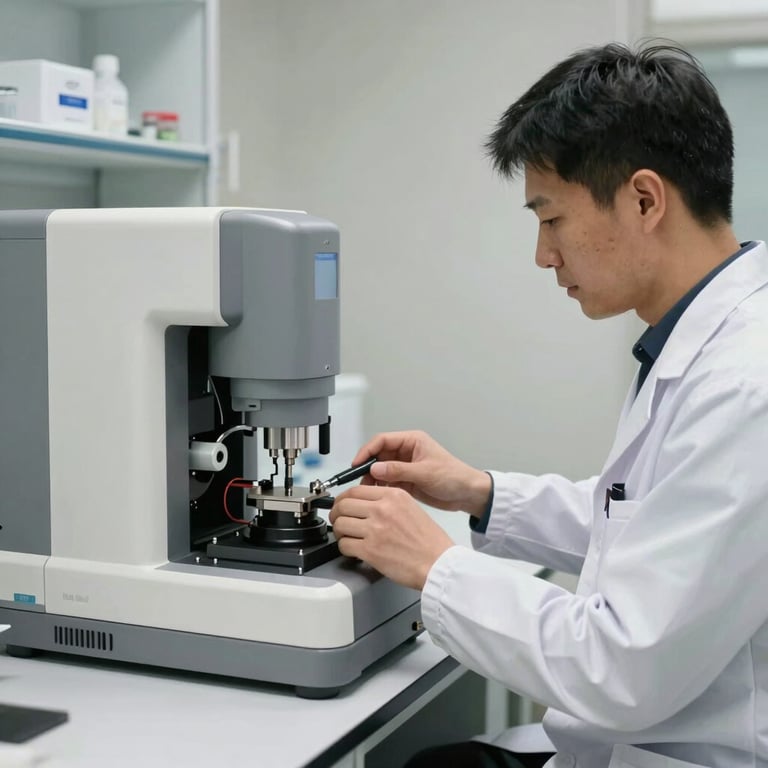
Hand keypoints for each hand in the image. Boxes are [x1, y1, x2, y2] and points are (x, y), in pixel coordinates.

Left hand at [329, 485, 453, 589]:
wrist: (438, 563)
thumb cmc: (429, 541)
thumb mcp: (411, 507)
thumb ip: (387, 502)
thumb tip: (364, 504)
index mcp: (393, 495)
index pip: (355, 490)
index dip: (343, 499)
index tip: (342, 505)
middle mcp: (382, 509)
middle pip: (343, 505)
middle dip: (336, 514)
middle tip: (339, 521)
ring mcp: (375, 529)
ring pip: (340, 524)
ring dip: (339, 532)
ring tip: (346, 536)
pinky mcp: (370, 550)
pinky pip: (344, 545)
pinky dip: (344, 548)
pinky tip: (353, 550)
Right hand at [352, 431, 491, 516]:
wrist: (467, 494)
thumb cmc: (453, 477)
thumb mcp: (425, 472)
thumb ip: (398, 470)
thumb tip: (374, 469)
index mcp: (412, 441)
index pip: (382, 440)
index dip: (367, 451)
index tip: (357, 464)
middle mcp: (406, 451)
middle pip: (378, 455)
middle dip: (368, 467)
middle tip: (359, 481)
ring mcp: (405, 466)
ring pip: (381, 470)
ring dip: (373, 479)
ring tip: (367, 492)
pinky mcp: (406, 481)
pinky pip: (387, 482)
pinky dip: (381, 488)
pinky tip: (377, 496)